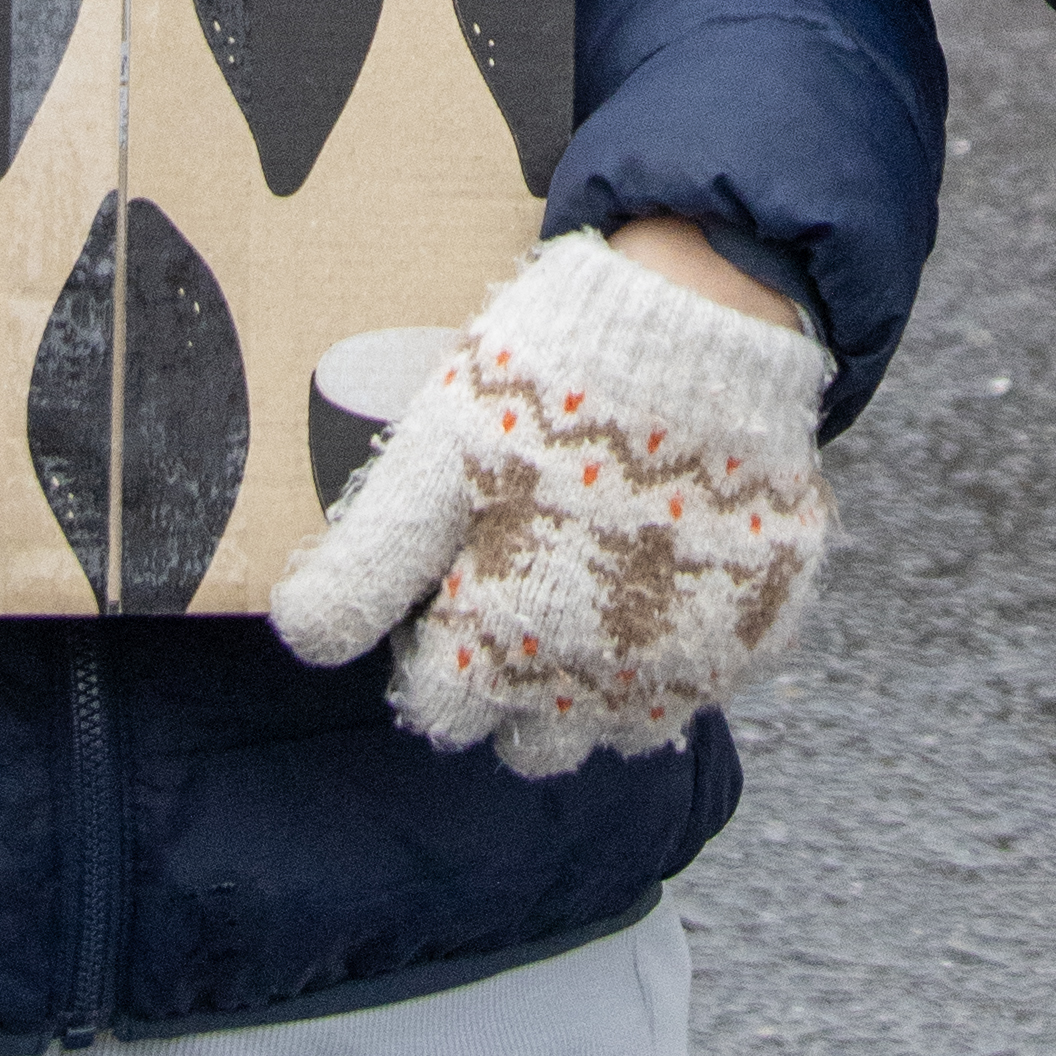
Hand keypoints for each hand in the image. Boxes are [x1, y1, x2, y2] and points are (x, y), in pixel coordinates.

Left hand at [267, 229, 831, 776]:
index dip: (426, 652)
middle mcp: (593, 672)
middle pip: (528, 743)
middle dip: (505, 686)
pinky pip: (701, 682)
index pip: (441, 710)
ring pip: (615, 729)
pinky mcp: (753, 622)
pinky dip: (673, 648)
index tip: (442, 591)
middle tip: (510, 588)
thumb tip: (302, 642)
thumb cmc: (551, 377)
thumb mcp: (438, 452)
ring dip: (590, 684)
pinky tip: (656, 572)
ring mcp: (683, 655)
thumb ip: (370, 561)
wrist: (705, 312)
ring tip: (582, 589)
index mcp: (501, 637)